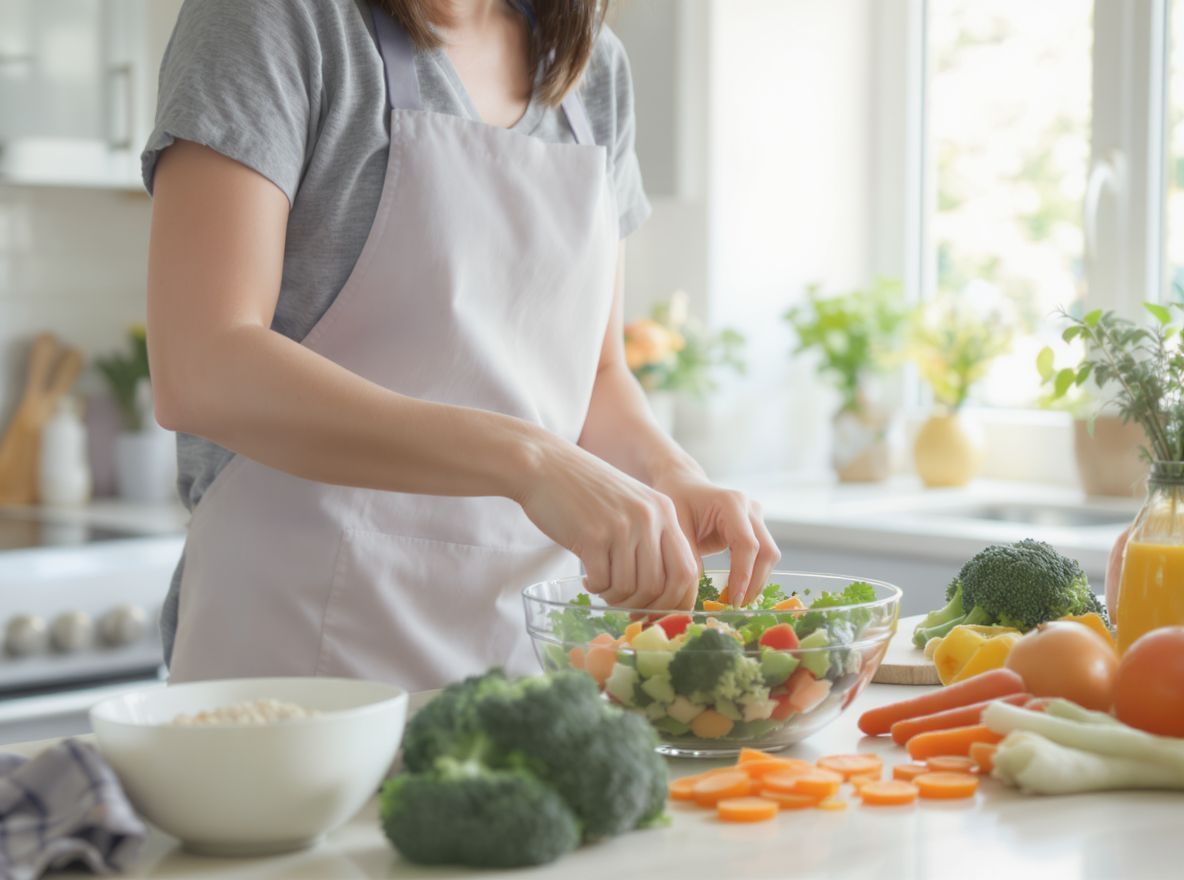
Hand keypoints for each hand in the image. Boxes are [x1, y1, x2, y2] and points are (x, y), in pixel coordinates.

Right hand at [515, 437, 699, 609]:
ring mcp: (622, 526)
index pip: (687, 570)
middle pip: (659, 586)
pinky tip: (588, 578)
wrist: (545, 465)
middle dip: (640, 604)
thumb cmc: (586, 490)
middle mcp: (649, 518)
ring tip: (602, 585)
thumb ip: (651, 536)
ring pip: (630, 588)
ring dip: (614, 596)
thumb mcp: (632, 503)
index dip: (676, 599)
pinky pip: (603, 582)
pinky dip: (596, 587)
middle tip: (621, 600)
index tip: (657, 610)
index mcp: (664, 511)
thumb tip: (661, 591)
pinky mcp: (593, 536)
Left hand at [652, 467, 779, 606]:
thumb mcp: (676, 526)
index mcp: (731, 502)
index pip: (747, 544)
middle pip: (766, 552)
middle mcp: (750, 508)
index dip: (743, 575)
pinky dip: (752, 575)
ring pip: (769, 556)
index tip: (733, 600)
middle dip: (754, 583)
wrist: (683, 484)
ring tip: (734, 602)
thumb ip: (688, 555)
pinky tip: (735, 591)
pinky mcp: (756, 529)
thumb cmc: (676, 500)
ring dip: (756, 581)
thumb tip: (696, 593)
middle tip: (735, 607)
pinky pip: (762, 556)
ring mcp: (757, 518)